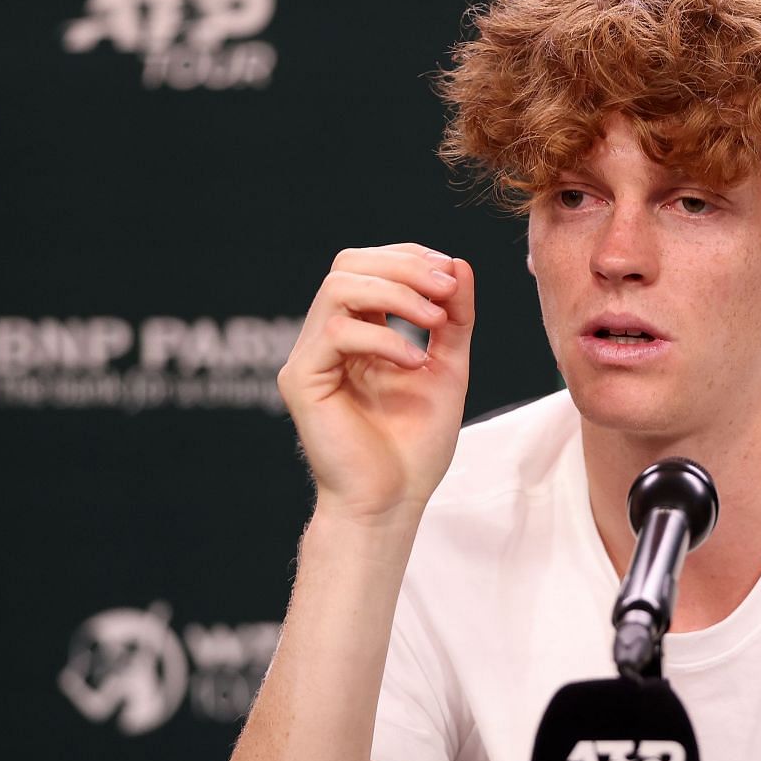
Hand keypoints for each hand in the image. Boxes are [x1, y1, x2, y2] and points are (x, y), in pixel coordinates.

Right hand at [278, 243, 474, 522]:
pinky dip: (385, 338)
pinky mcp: (302, 380)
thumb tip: (458, 265)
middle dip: (404, 266)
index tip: (451, 274)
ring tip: (435, 322)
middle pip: (347, 265)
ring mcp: (311, 357)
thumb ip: (453, 321)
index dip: (409, 258)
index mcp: (358, 333)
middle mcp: (327, 339)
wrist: (391, 503)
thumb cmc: (414, 447)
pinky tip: (415, 363)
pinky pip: (337, 332)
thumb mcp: (447, 371)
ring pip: (338, 287)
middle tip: (446, 288)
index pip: (369, 267)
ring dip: (396, 293)